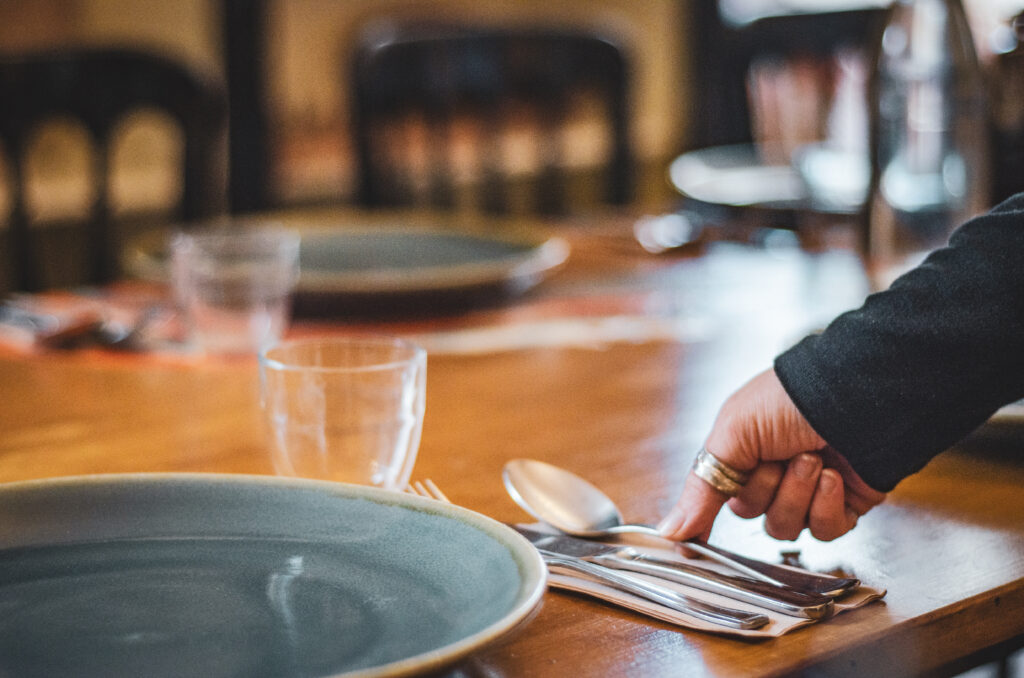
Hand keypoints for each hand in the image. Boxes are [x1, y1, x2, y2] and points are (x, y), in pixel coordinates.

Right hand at [658, 368, 885, 542]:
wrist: (854, 395)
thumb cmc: (788, 400)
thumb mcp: (731, 435)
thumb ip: (699, 489)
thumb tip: (667, 531)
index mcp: (741, 454)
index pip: (715, 499)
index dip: (706, 519)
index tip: (695, 547)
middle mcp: (773, 475)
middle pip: (753, 516)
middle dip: (767, 488)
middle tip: (781, 458)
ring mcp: (808, 492)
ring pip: (787, 528)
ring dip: (798, 494)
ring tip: (813, 460)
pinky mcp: (843, 506)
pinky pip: (824, 531)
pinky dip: (827, 505)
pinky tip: (834, 477)